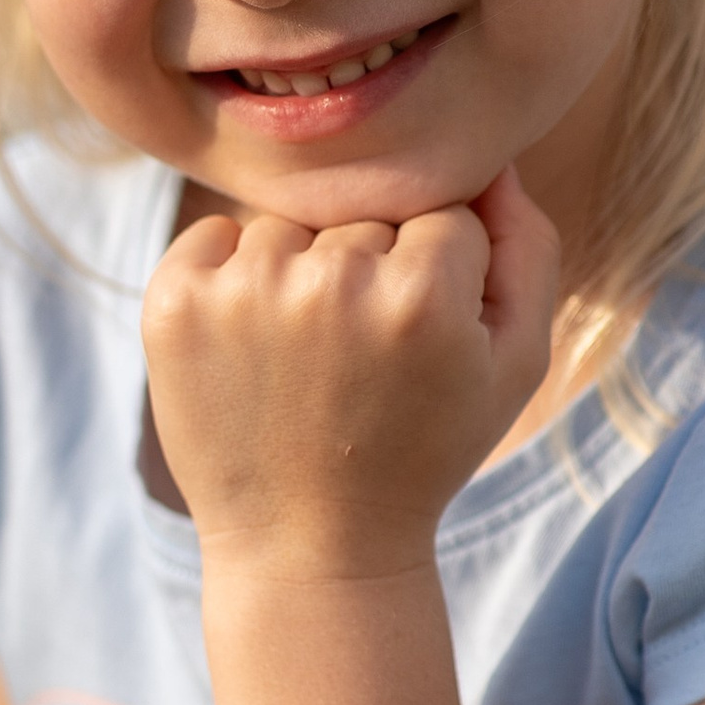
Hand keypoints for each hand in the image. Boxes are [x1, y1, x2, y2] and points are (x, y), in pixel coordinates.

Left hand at [143, 168, 559, 575]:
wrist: (310, 547)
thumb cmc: (424, 453)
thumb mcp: (515, 366)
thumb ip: (529, 248)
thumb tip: (494, 158)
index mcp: (424, 292)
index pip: (445, 215)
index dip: (440, 278)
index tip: (420, 344)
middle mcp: (332, 280)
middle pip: (363, 217)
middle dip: (371, 271)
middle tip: (359, 363)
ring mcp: (244, 290)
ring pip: (289, 225)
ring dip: (299, 275)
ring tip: (304, 363)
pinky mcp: (174, 303)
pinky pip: (215, 234)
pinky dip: (229, 275)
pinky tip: (249, 349)